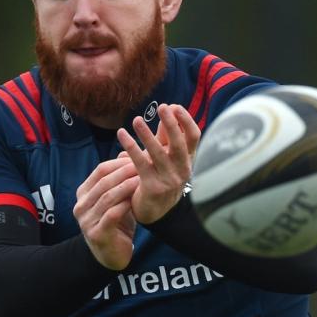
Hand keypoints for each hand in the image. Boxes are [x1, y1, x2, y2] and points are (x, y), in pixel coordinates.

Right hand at [73, 155, 138, 269]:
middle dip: (125, 172)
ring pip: (108, 197)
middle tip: (143, 166)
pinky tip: (137, 200)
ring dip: (126, 186)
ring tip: (143, 180)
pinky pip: (112, 215)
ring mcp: (86, 220)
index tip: (139, 157)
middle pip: (104, 182)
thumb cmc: (116, 223)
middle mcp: (81, 205)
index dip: (120, 163)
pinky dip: (124, 205)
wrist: (111, 255)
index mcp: (83, 193)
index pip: (100, 171)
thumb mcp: (116, 199)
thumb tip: (126, 152)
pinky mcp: (97, 234)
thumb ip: (119, 179)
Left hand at [116, 104, 201, 223]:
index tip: (174, 106)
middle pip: (180, 143)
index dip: (186, 120)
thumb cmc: (160, 177)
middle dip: (172, 124)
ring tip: (136, 120)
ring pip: (158, 153)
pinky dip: (131, 147)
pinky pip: (140, 163)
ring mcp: (169, 179)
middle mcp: (182, 169)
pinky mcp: (153, 187)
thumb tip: (168, 108)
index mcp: (189, 160)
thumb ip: (167, 135)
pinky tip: (122, 135)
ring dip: (146, 134)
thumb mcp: (166, 156)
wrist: (154, 210)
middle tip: (162, 107)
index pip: (194, 137)